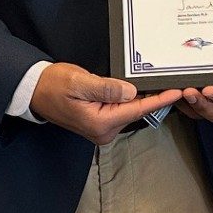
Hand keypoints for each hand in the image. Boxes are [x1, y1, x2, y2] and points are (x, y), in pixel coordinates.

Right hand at [30, 62, 185, 144]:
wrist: (35, 91)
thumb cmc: (53, 85)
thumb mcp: (79, 82)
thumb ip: (106, 88)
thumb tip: (130, 92)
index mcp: (100, 122)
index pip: (137, 109)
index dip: (159, 100)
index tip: (177, 92)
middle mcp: (103, 131)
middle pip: (136, 111)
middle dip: (154, 97)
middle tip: (172, 81)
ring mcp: (102, 129)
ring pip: (129, 110)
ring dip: (142, 98)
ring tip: (158, 83)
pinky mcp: (100, 123)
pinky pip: (121, 110)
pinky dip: (131, 100)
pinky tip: (138, 89)